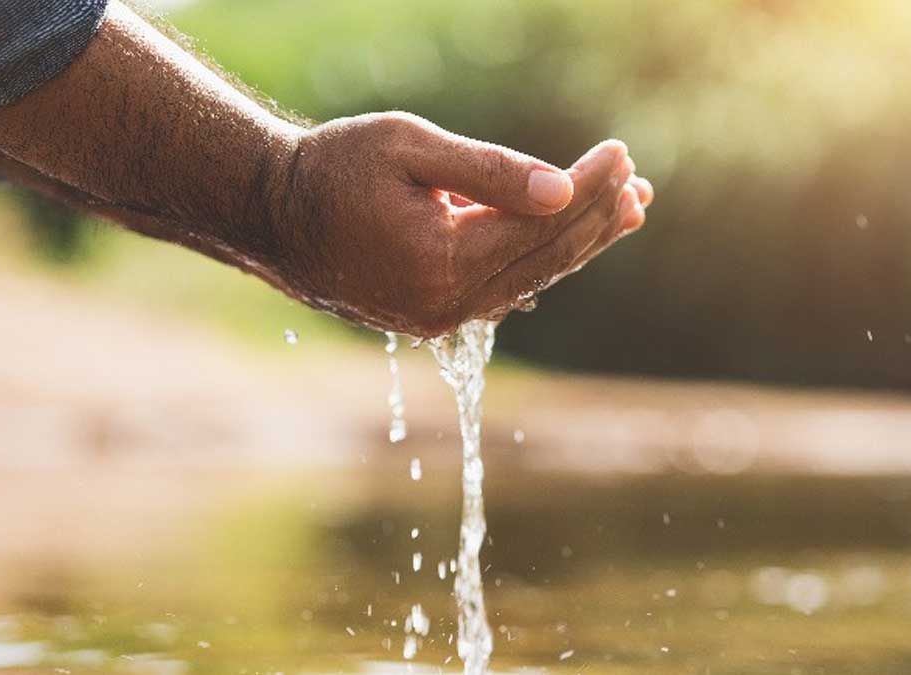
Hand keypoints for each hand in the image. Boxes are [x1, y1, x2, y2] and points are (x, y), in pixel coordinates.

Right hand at [270, 112, 653, 336]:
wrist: (274, 215)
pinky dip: (543, 256)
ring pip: (532, 277)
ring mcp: (441, 317)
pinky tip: (570, 234)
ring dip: (581, 242)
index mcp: (441, 263)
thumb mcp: (410, 150)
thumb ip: (489, 172)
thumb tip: (563, 191)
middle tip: (636, 181)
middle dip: (596, 219)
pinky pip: (507, 285)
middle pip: (547, 261)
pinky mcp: (436, 313)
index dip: (588, 189)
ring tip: (626, 209)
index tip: (621, 153)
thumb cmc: (333, 168)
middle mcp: (447, 305)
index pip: (541, 226)